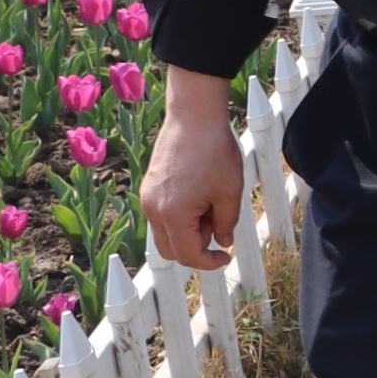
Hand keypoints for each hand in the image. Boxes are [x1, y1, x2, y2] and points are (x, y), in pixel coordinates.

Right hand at [141, 67, 245, 269]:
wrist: (194, 116)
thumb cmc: (214, 151)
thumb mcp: (230, 192)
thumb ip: (227, 223)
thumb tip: (223, 241)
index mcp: (173, 215)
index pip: (188, 255)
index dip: (209, 261)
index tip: (226, 256)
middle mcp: (153, 210)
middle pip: (170, 250)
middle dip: (196, 247)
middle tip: (219, 226)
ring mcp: (147, 197)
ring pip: (165, 232)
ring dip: (188, 231)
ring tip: (211, 204)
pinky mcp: (148, 186)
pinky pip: (161, 214)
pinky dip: (179, 216)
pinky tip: (200, 194)